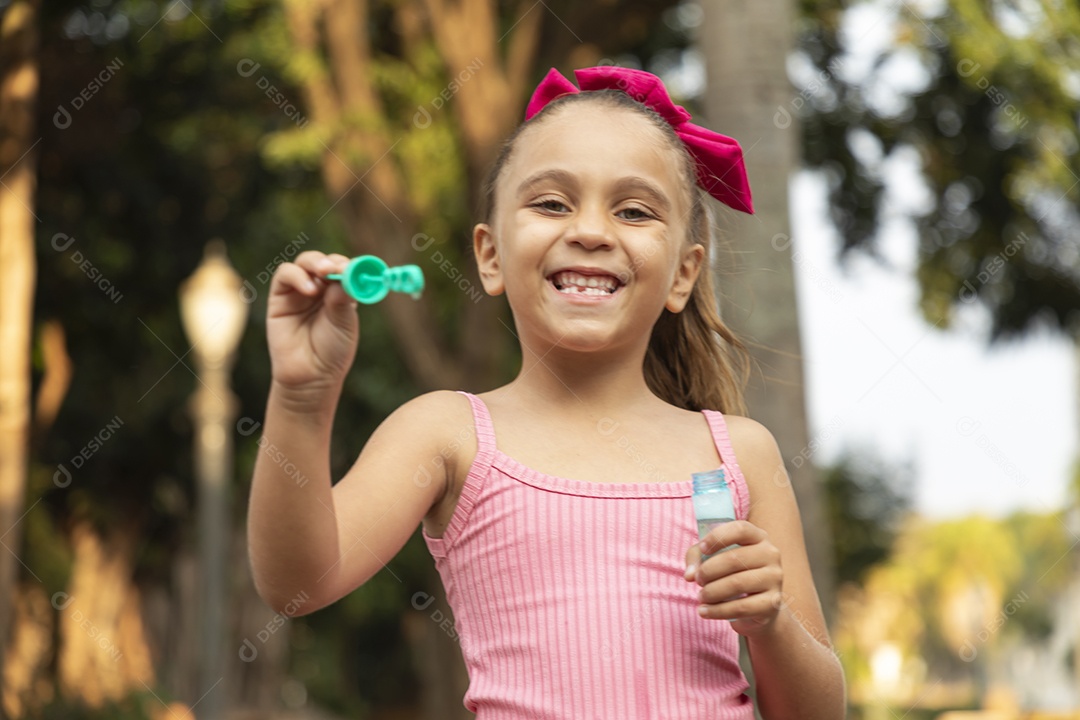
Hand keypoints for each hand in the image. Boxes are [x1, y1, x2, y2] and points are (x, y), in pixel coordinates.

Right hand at [266, 252, 358, 393]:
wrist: (311, 376)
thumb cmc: (332, 351)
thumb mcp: (344, 323)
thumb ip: (342, 299)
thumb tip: (343, 275)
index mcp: (341, 292)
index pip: (345, 268)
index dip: (349, 265)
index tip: (355, 267)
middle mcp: (321, 289)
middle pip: (324, 262)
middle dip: (331, 261)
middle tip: (337, 268)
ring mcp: (300, 291)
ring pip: (304, 263)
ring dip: (315, 263)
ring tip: (324, 274)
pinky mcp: (280, 297)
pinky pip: (285, 275)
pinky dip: (297, 275)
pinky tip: (309, 289)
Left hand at [683, 520, 782, 635]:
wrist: (757, 607)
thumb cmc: (732, 575)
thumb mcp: (714, 559)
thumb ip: (697, 557)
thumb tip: (689, 575)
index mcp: (758, 537)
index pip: (740, 529)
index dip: (718, 537)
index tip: (702, 548)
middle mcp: (771, 554)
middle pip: (734, 559)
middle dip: (708, 571)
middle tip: (697, 580)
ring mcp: (775, 579)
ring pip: (737, 584)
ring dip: (711, 592)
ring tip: (700, 596)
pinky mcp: (772, 604)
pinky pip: (741, 607)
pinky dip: (717, 611)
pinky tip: (704, 611)